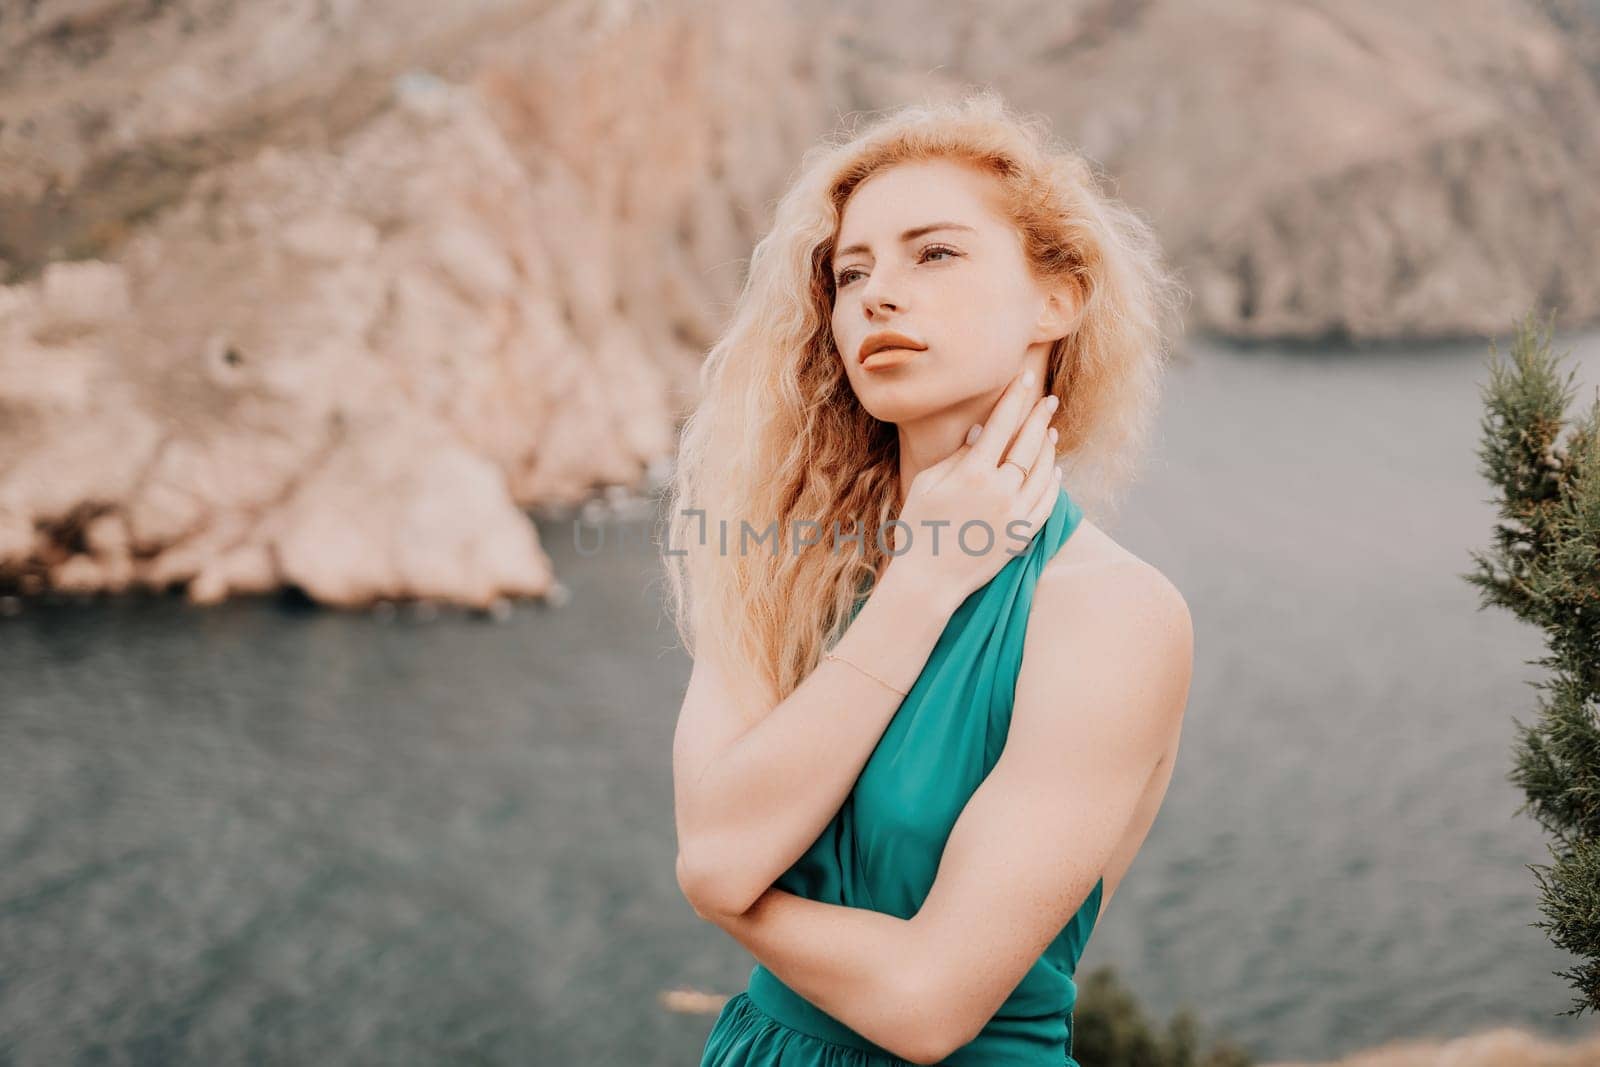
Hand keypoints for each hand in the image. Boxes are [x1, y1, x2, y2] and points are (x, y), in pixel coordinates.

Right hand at [886, 369, 1061, 608]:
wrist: (929, 580)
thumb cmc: (919, 528)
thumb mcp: (927, 484)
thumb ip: (957, 456)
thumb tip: (983, 432)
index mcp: (972, 474)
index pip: (1001, 425)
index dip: (1015, 398)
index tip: (1026, 378)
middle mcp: (999, 491)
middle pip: (1028, 443)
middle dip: (1039, 416)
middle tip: (1049, 399)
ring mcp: (1015, 514)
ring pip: (1043, 471)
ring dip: (1049, 446)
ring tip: (1050, 430)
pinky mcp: (1023, 535)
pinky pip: (1048, 502)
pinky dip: (1054, 482)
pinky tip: (1054, 469)